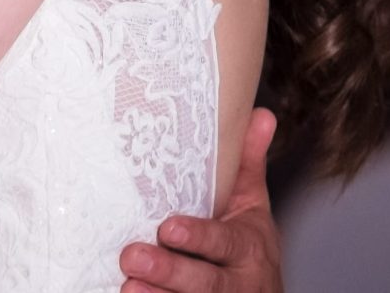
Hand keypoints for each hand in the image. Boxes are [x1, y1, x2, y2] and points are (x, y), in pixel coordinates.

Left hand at [120, 109, 282, 292]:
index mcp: (250, 247)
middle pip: (205, 281)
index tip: (168, 228)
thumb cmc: (249, 248)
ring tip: (128, 286)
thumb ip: (250, 164)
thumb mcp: (254, 206)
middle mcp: (238, 282)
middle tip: (132, 257)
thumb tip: (261, 113)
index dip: (198, 237)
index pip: (224, 242)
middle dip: (170, 271)